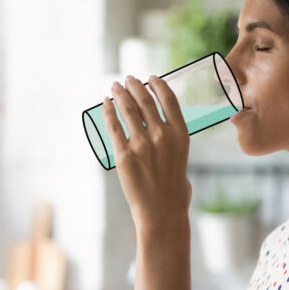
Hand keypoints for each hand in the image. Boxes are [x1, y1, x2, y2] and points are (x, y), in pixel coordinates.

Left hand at [102, 75, 191, 235]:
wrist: (162, 212)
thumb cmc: (174, 190)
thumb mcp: (182, 158)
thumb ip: (172, 142)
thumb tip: (161, 133)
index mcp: (181, 134)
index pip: (169, 99)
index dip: (158, 84)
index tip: (150, 77)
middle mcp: (162, 135)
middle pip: (145, 100)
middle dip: (135, 86)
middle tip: (128, 79)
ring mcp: (142, 145)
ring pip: (128, 110)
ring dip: (120, 94)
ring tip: (114, 86)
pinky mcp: (124, 155)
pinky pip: (113, 126)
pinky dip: (108, 111)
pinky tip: (105, 103)